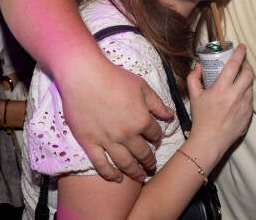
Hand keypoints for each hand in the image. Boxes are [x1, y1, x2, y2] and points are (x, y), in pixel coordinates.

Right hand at [56, 57, 174, 182]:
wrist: (85, 76)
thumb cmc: (114, 77)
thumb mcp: (142, 87)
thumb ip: (157, 104)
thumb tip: (170, 115)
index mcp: (142, 120)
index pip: (154, 134)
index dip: (157, 138)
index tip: (156, 140)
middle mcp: (127, 134)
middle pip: (142, 153)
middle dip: (149, 161)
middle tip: (152, 166)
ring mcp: (107, 141)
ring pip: (125, 163)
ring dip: (134, 172)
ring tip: (140, 177)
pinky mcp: (89, 143)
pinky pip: (101, 165)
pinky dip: (110, 174)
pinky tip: (117, 179)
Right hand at [187, 44, 253, 149]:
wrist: (210, 140)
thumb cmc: (201, 118)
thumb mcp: (193, 96)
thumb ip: (194, 78)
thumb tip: (199, 66)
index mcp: (222, 88)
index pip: (234, 65)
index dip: (240, 53)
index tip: (242, 46)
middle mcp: (235, 95)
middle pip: (248, 73)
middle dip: (246, 65)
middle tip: (241, 64)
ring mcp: (244, 105)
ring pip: (250, 86)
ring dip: (246, 80)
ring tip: (239, 79)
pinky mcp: (249, 113)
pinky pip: (250, 98)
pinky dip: (246, 93)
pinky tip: (239, 95)